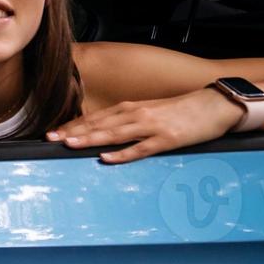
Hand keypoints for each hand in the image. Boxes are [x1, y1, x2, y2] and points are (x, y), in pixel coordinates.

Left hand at [47, 88, 243, 163]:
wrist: (213, 105)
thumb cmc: (180, 110)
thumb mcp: (149, 111)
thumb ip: (127, 121)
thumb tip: (105, 133)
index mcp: (130, 108)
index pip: (95, 117)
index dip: (73, 125)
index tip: (53, 132)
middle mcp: (136, 114)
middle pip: (99, 124)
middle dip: (73, 131)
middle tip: (50, 138)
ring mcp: (151, 127)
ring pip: (115, 134)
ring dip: (91, 139)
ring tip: (70, 145)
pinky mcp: (167, 139)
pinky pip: (140, 148)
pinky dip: (122, 154)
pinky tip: (106, 158)